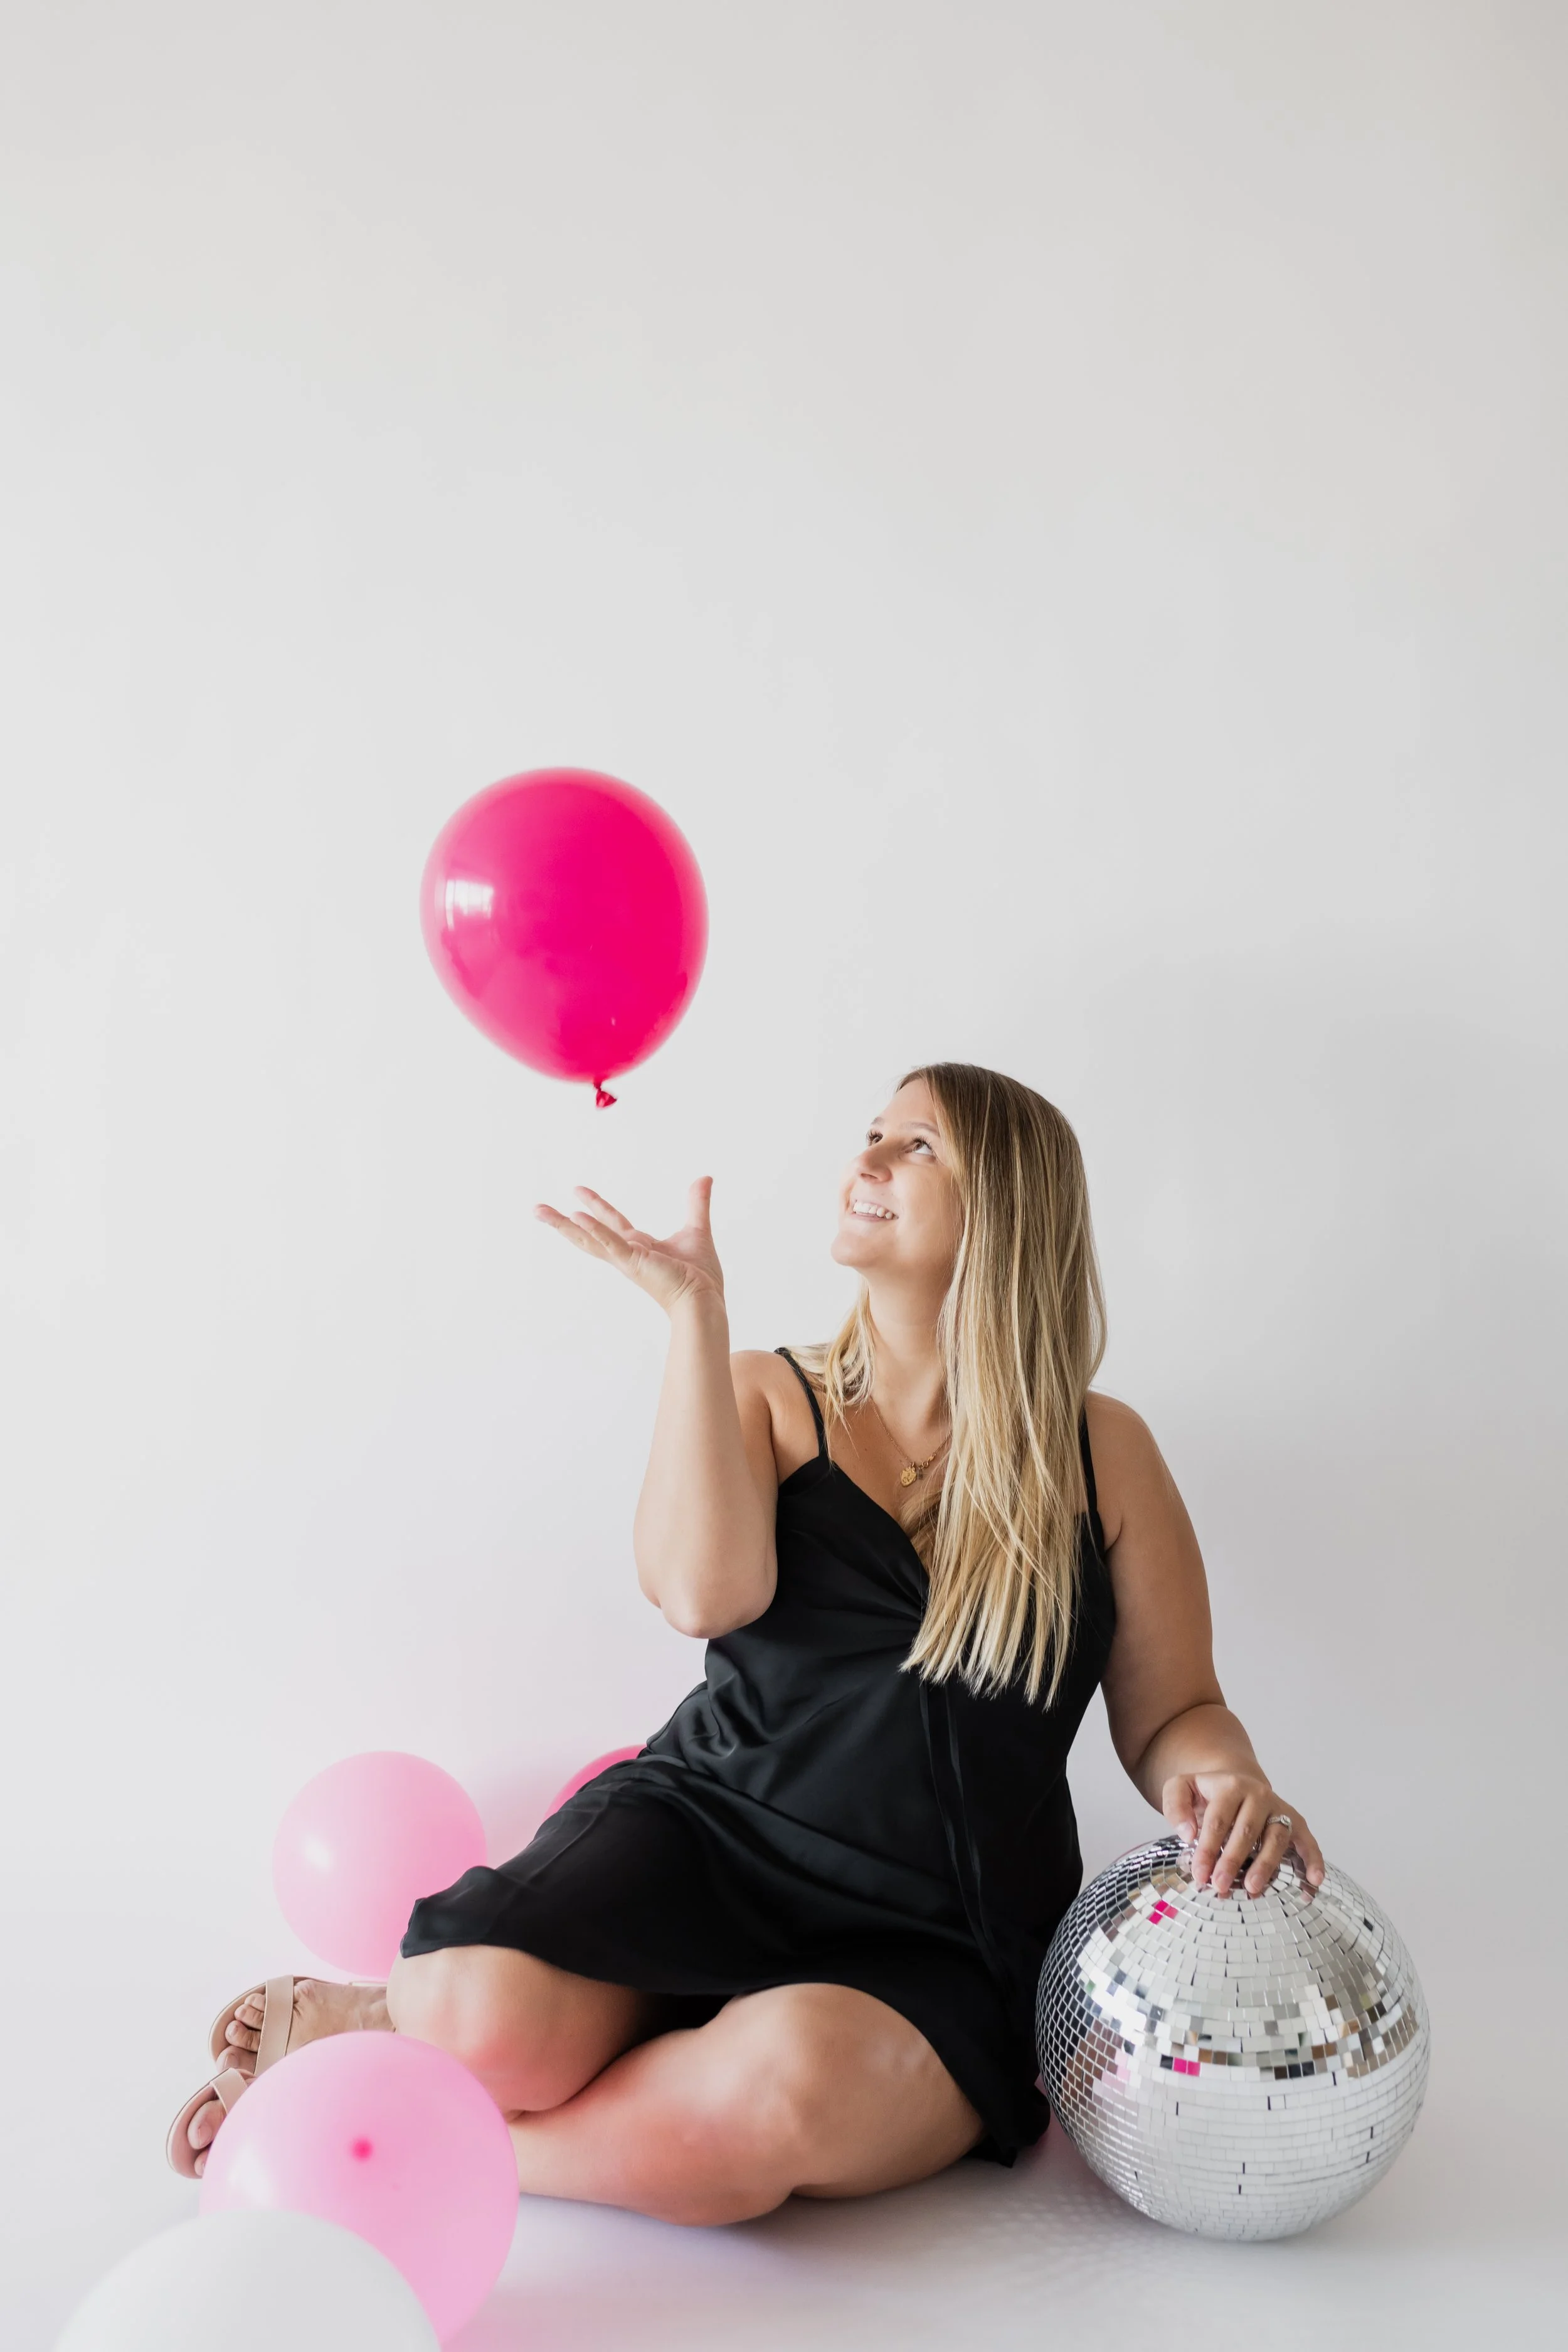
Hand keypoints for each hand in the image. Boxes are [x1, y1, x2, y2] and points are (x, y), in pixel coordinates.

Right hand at [532, 1176, 724, 1315]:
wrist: (704, 1300)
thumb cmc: (700, 1276)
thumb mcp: (696, 1229)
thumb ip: (697, 1203)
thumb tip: (705, 1178)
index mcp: (638, 1246)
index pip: (611, 1222)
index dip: (595, 1206)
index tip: (577, 1190)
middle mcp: (626, 1253)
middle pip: (587, 1233)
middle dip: (562, 1221)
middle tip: (537, 1208)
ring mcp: (626, 1258)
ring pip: (588, 1238)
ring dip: (563, 1225)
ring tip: (540, 1211)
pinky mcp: (634, 1262)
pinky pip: (610, 1243)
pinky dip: (594, 1230)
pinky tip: (577, 1217)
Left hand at [1160, 1771, 1325, 1899]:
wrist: (1235, 1783)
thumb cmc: (1207, 1794)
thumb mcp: (1180, 1788)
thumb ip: (1175, 1806)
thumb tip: (1187, 1834)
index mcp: (1230, 1785)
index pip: (1218, 1820)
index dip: (1208, 1849)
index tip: (1199, 1875)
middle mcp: (1258, 1794)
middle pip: (1246, 1830)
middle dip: (1232, 1861)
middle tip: (1220, 1886)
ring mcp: (1280, 1809)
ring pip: (1276, 1837)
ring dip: (1266, 1865)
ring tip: (1252, 1889)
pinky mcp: (1296, 1822)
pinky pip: (1308, 1841)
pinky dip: (1313, 1861)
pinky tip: (1314, 1882)